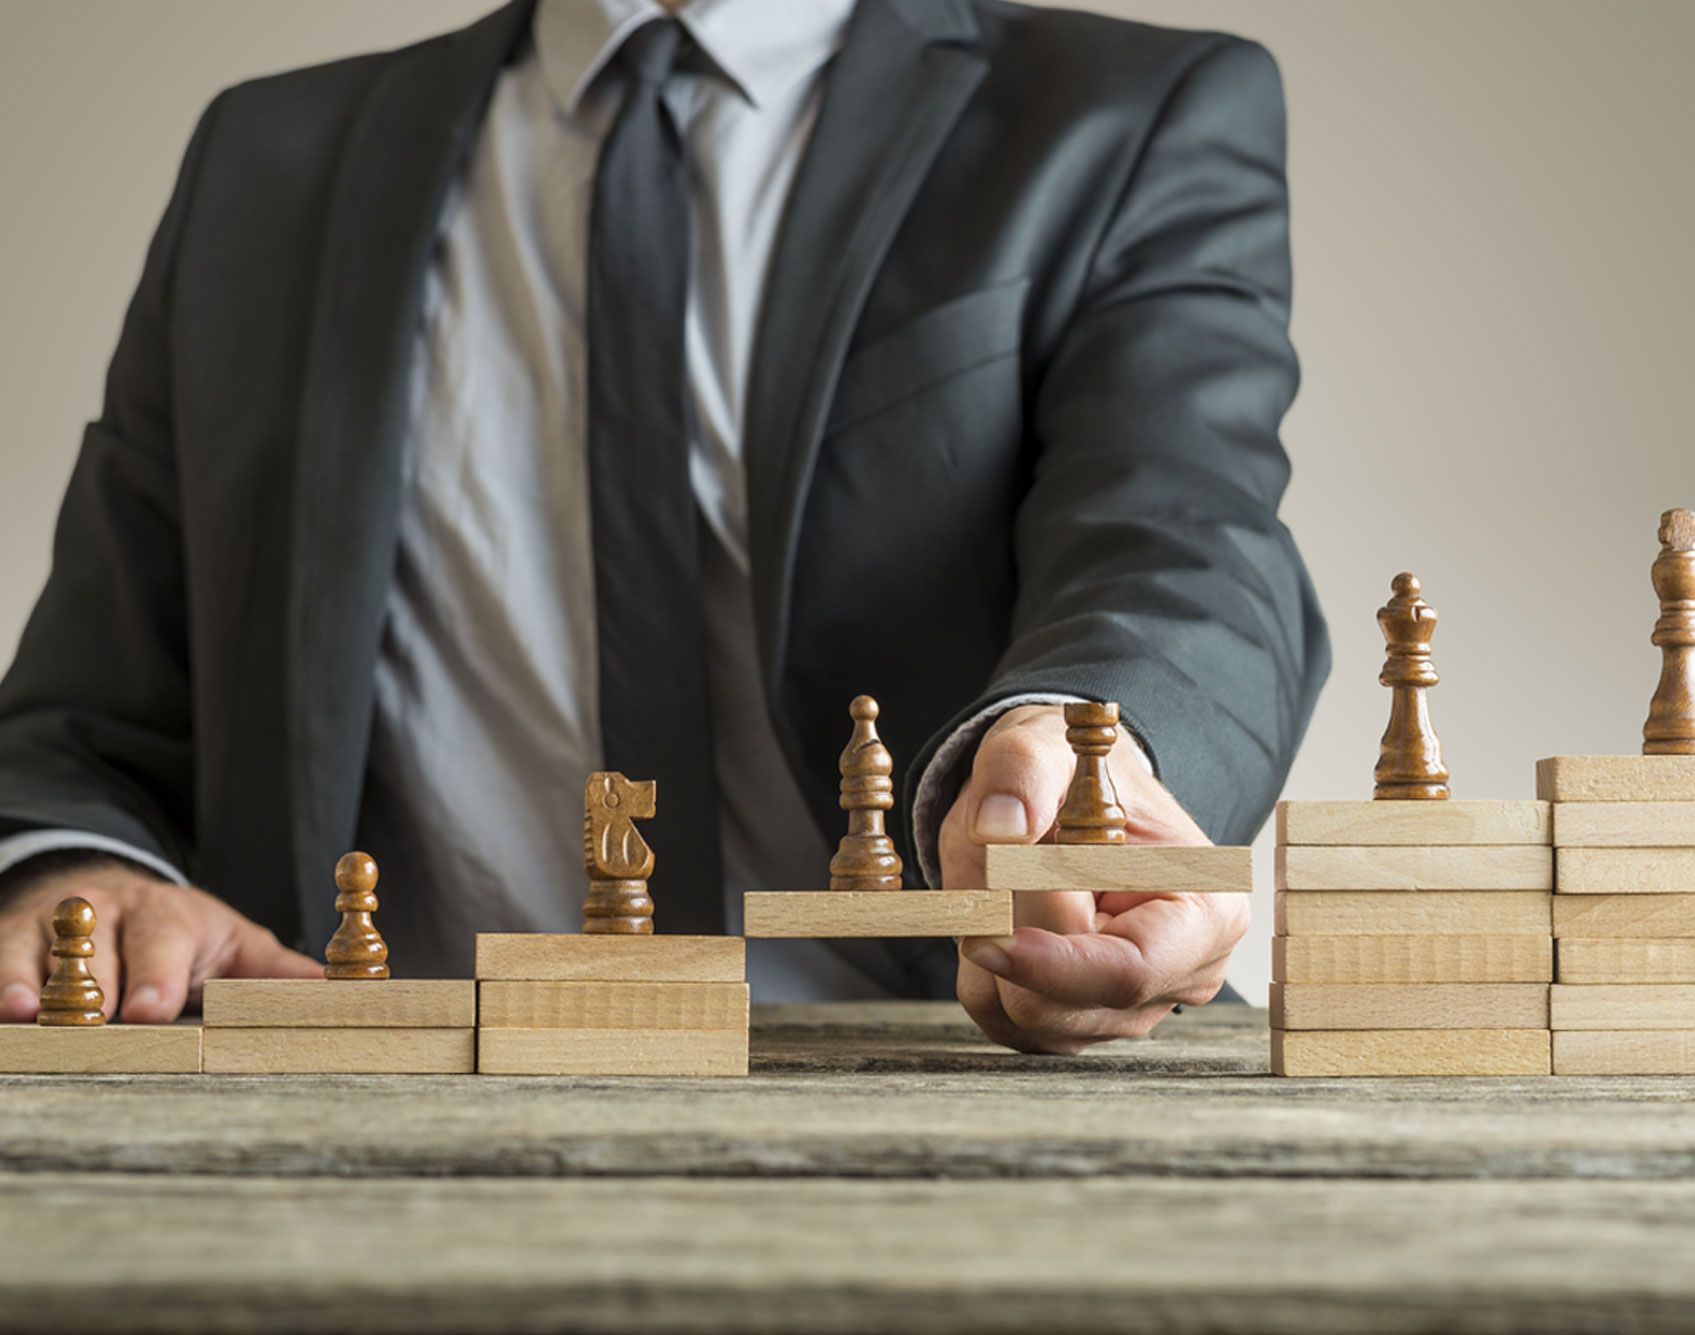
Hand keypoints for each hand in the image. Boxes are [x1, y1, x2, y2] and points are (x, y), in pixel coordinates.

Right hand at [0, 858, 320, 1022]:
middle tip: (95, 1021)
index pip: (163, 940)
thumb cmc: (183, 936)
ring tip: (29, 1015)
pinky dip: (3, 982)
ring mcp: (53, 925)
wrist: (113, 897)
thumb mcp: (234, 946)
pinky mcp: (11, 940)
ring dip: (34, 982)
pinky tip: (6, 1013)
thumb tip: (336, 997)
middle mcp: (108, 912)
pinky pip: (1, 959)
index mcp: (169, 914)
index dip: (158, 974)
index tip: (153, 1010)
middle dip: (98, 985)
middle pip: (98, 947)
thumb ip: (277, 974)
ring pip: (40, 950)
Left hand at [938, 704, 1248, 1053]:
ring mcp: (1132, 1009)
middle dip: (1010, 941)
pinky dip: (985, 975)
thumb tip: (997, 827)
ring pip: (1027, 1022)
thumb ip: (1021, 771)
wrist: (1063, 795)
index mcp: (1205, 911)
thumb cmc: (1072, 775)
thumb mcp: (1041, 746)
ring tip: (1011, 884)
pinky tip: (1005, 918)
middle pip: (1064, 1007)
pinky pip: (1006, 1024)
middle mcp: (1180, 974)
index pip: (1128, 971)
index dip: (1052, 965)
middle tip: (998, 867)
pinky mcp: (1083, 1023)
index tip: (988, 939)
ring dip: (993, 955)